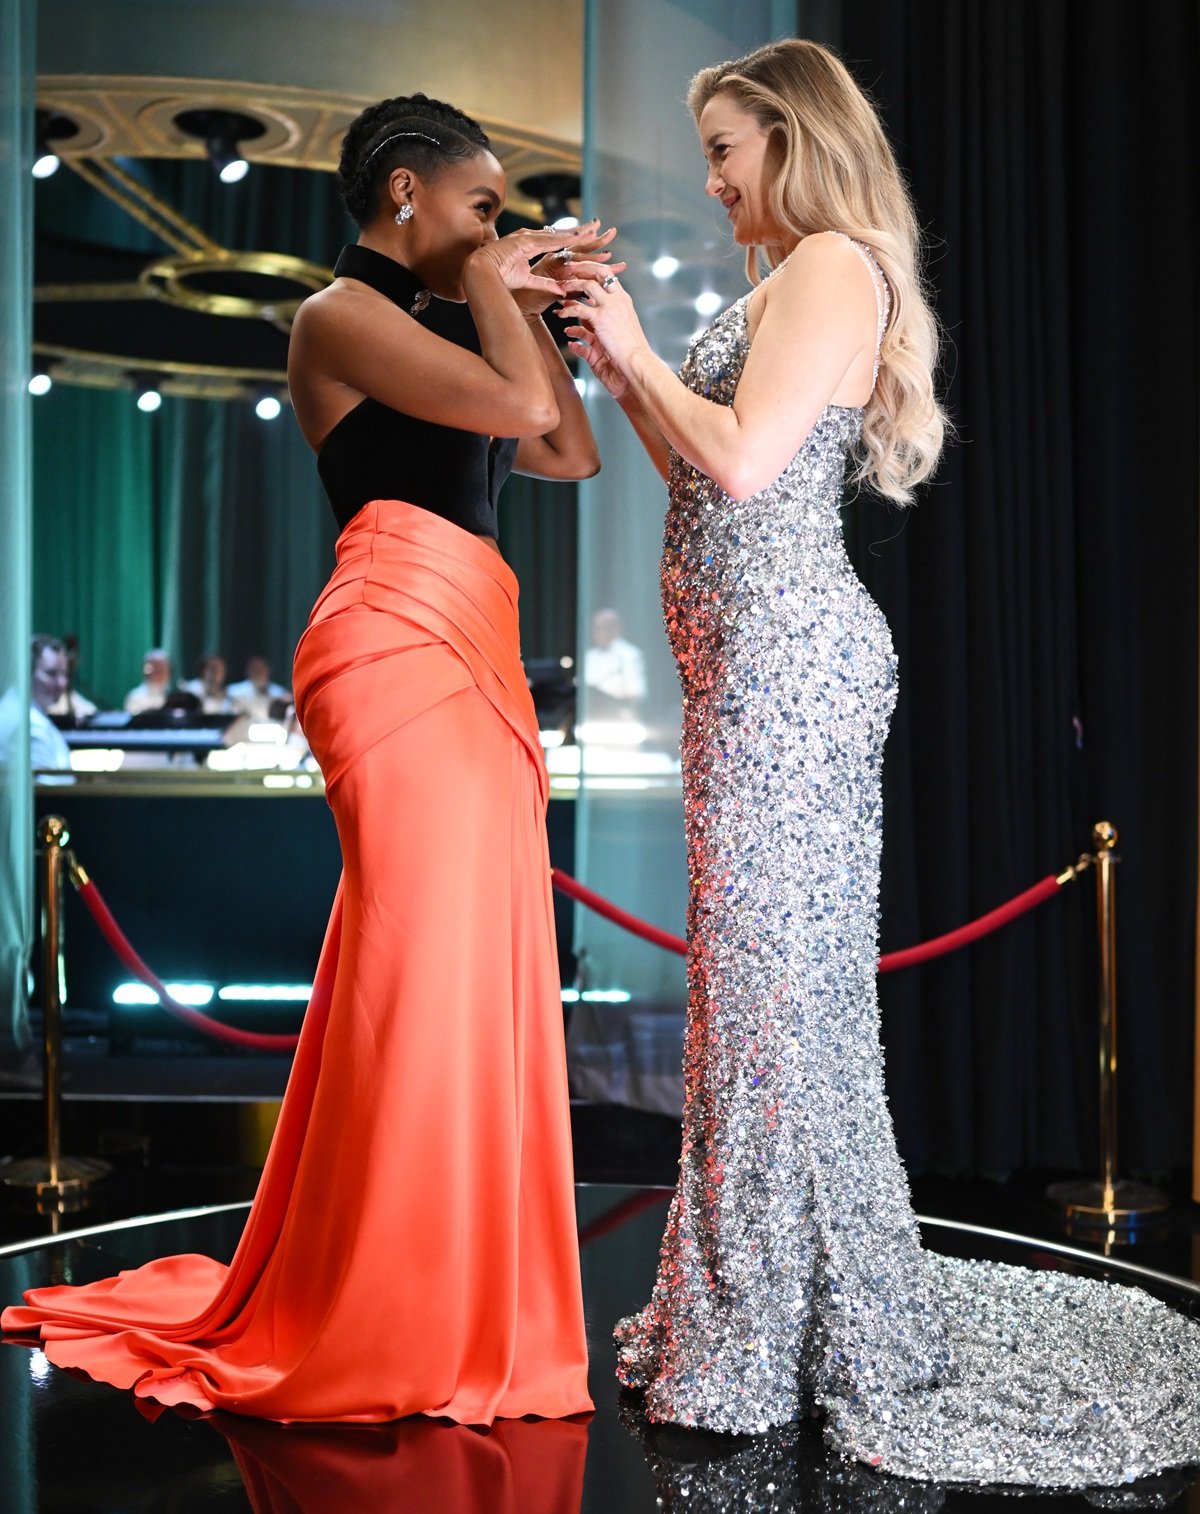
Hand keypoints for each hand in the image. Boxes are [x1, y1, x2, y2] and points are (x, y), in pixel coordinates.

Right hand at [467, 221, 604, 300]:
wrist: (481, 273)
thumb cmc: (500, 278)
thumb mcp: (529, 283)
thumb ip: (546, 286)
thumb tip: (562, 292)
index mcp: (533, 246)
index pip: (559, 242)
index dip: (576, 240)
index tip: (593, 237)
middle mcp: (533, 238)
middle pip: (562, 235)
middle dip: (582, 231)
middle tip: (602, 226)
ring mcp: (528, 237)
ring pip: (557, 235)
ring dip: (575, 233)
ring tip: (594, 230)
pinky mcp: (523, 240)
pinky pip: (546, 240)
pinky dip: (561, 239)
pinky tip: (575, 237)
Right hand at [514, 223, 625, 317]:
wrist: (520, 303)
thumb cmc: (536, 296)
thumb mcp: (559, 289)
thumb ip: (573, 284)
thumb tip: (592, 282)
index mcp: (559, 259)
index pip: (580, 248)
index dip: (594, 240)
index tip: (610, 233)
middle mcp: (555, 258)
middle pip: (579, 247)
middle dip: (597, 240)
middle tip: (613, 232)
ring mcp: (550, 264)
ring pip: (574, 257)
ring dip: (591, 256)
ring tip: (609, 254)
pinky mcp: (546, 274)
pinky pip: (564, 272)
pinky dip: (576, 273)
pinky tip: (591, 273)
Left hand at [558, 274, 648, 389]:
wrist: (638, 362)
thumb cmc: (631, 351)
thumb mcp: (622, 330)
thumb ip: (610, 320)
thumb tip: (593, 322)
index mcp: (624, 300)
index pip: (608, 276)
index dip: (593, 270)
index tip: (581, 271)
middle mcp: (618, 299)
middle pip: (599, 272)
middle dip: (581, 269)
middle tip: (567, 271)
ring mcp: (610, 307)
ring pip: (587, 285)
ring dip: (571, 286)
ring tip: (560, 291)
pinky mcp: (601, 319)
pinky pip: (578, 309)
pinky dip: (567, 310)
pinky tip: (561, 314)